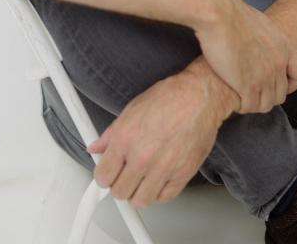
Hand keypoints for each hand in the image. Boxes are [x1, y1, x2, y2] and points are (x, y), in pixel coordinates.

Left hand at [87, 71, 220, 208]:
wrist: (199, 96)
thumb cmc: (169, 97)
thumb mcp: (132, 109)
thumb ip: (111, 133)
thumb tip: (97, 146)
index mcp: (125, 139)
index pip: (103, 176)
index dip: (103, 176)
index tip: (107, 174)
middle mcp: (142, 157)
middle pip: (119, 192)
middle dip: (119, 185)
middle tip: (125, 175)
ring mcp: (163, 168)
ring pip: (141, 200)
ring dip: (138, 192)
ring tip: (141, 179)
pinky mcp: (182, 174)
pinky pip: (164, 198)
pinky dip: (159, 193)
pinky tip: (158, 179)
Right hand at [194, 0, 296, 113]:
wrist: (220, 15)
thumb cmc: (232, 14)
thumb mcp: (260, 23)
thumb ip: (265, 37)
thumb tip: (258, 40)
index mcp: (284, 46)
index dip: (291, 83)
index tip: (278, 84)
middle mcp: (278, 63)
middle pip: (281, 93)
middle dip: (267, 95)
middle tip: (251, 92)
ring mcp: (265, 76)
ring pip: (266, 104)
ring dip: (254, 103)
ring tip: (240, 97)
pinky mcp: (247, 85)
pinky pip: (250, 106)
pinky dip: (242, 106)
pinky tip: (232, 98)